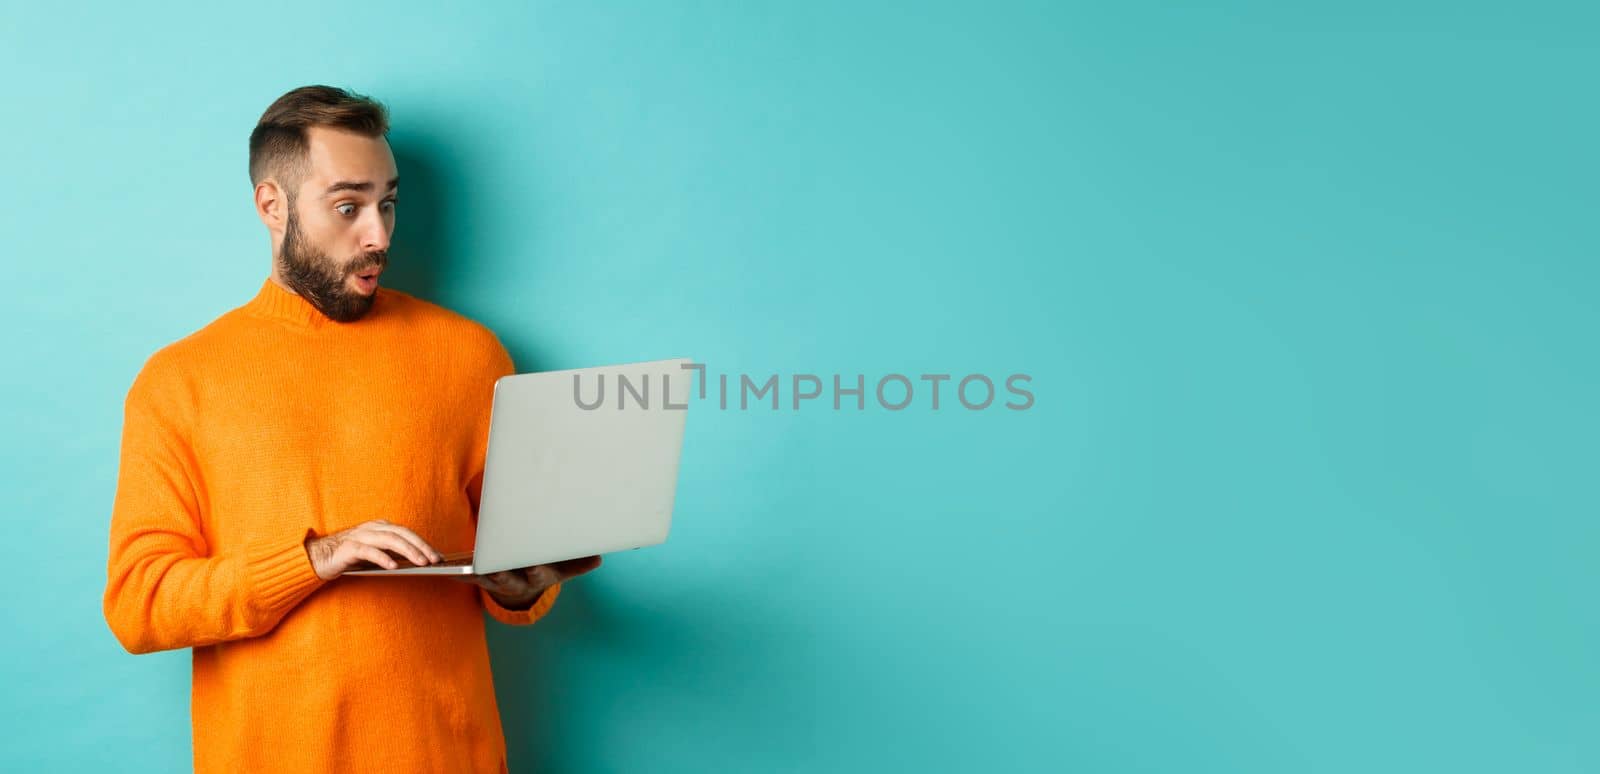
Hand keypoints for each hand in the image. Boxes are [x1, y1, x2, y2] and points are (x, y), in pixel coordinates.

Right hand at [303, 519, 444, 580]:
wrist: (318, 558)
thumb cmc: (350, 557)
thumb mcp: (376, 554)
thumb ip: (392, 554)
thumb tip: (418, 561)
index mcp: (380, 527)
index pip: (407, 533)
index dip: (424, 543)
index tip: (438, 556)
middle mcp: (372, 528)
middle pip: (402, 534)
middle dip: (421, 546)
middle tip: (434, 560)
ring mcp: (361, 536)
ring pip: (389, 540)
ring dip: (408, 551)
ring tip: (420, 563)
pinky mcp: (349, 548)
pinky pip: (368, 551)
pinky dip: (383, 558)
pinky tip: (393, 566)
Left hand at [449, 555, 602, 608]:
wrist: (524, 586)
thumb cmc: (545, 568)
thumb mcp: (563, 568)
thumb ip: (578, 563)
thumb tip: (599, 558)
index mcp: (535, 576)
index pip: (536, 573)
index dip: (533, 569)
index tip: (531, 564)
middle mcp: (515, 582)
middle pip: (505, 577)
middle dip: (498, 571)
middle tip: (490, 564)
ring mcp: (496, 582)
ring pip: (483, 578)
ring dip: (471, 573)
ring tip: (461, 565)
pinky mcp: (480, 579)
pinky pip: (467, 577)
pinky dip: (456, 573)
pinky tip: (443, 566)